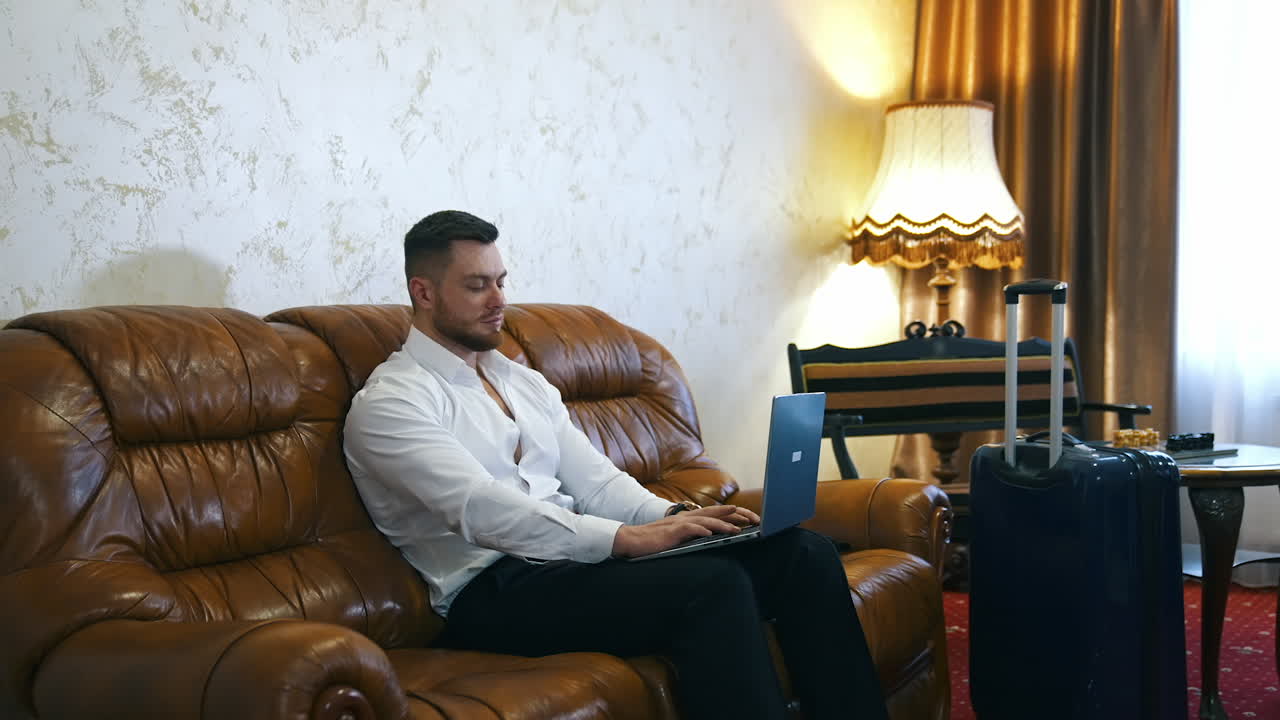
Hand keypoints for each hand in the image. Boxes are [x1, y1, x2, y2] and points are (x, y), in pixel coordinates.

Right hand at [611, 504, 761, 558]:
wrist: (631, 541)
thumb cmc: (653, 541)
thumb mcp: (677, 537)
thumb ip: (691, 535)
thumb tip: (710, 538)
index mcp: (688, 519)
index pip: (715, 513)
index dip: (733, 514)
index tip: (750, 517)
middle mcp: (685, 518)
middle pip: (715, 512)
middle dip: (735, 514)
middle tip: (753, 518)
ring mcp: (678, 524)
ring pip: (705, 520)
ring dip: (722, 523)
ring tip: (736, 528)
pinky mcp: (670, 533)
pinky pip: (688, 530)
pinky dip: (700, 530)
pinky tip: (710, 534)